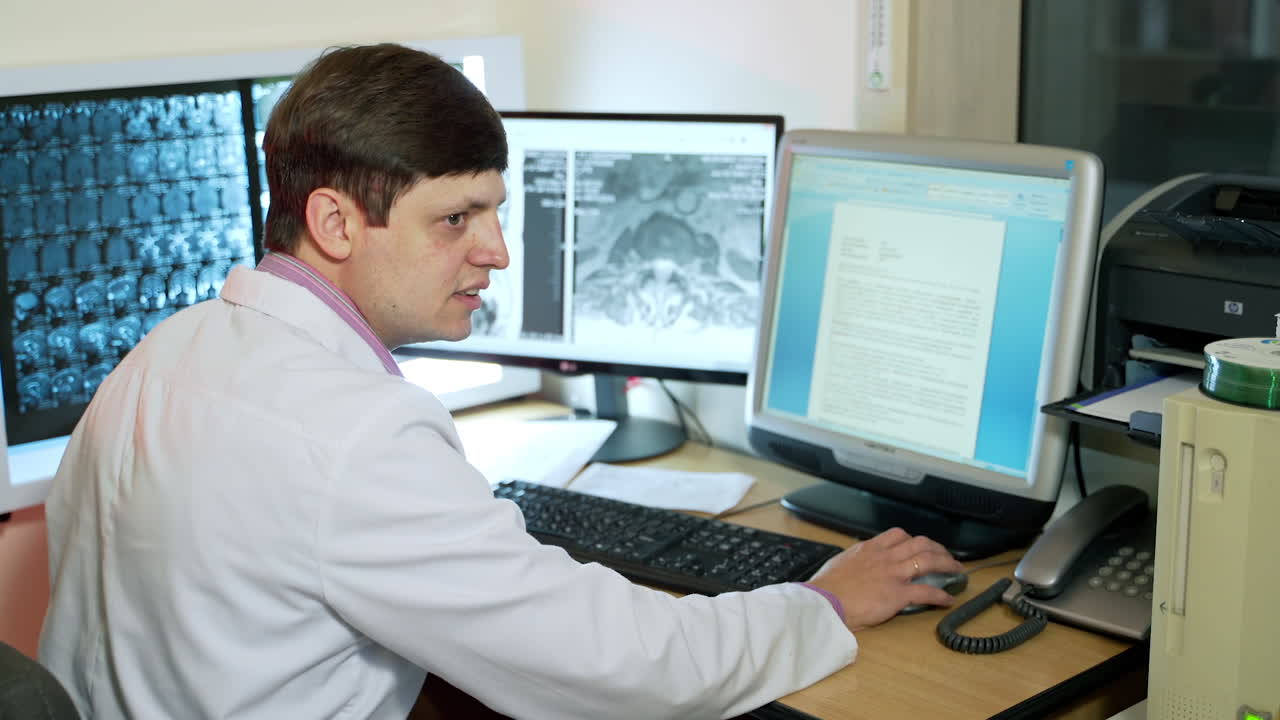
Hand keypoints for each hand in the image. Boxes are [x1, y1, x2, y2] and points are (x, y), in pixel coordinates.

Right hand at [805, 527, 964, 631]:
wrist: (824, 601)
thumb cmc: (827, 588)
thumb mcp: (841, 564)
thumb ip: (854, 562)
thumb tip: (856, 567)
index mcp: (869, 549)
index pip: (898, 535)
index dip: (914, 539)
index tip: (920, 545)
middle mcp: (885, 557)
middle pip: (920, 544)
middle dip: (937, 548)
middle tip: (946, 556)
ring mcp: (893, 574)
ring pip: (928, 561)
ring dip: (947, 564)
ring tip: (957, 570)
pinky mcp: (898, 594)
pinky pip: (926, 591)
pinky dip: (941, 595)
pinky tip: (949, 599)